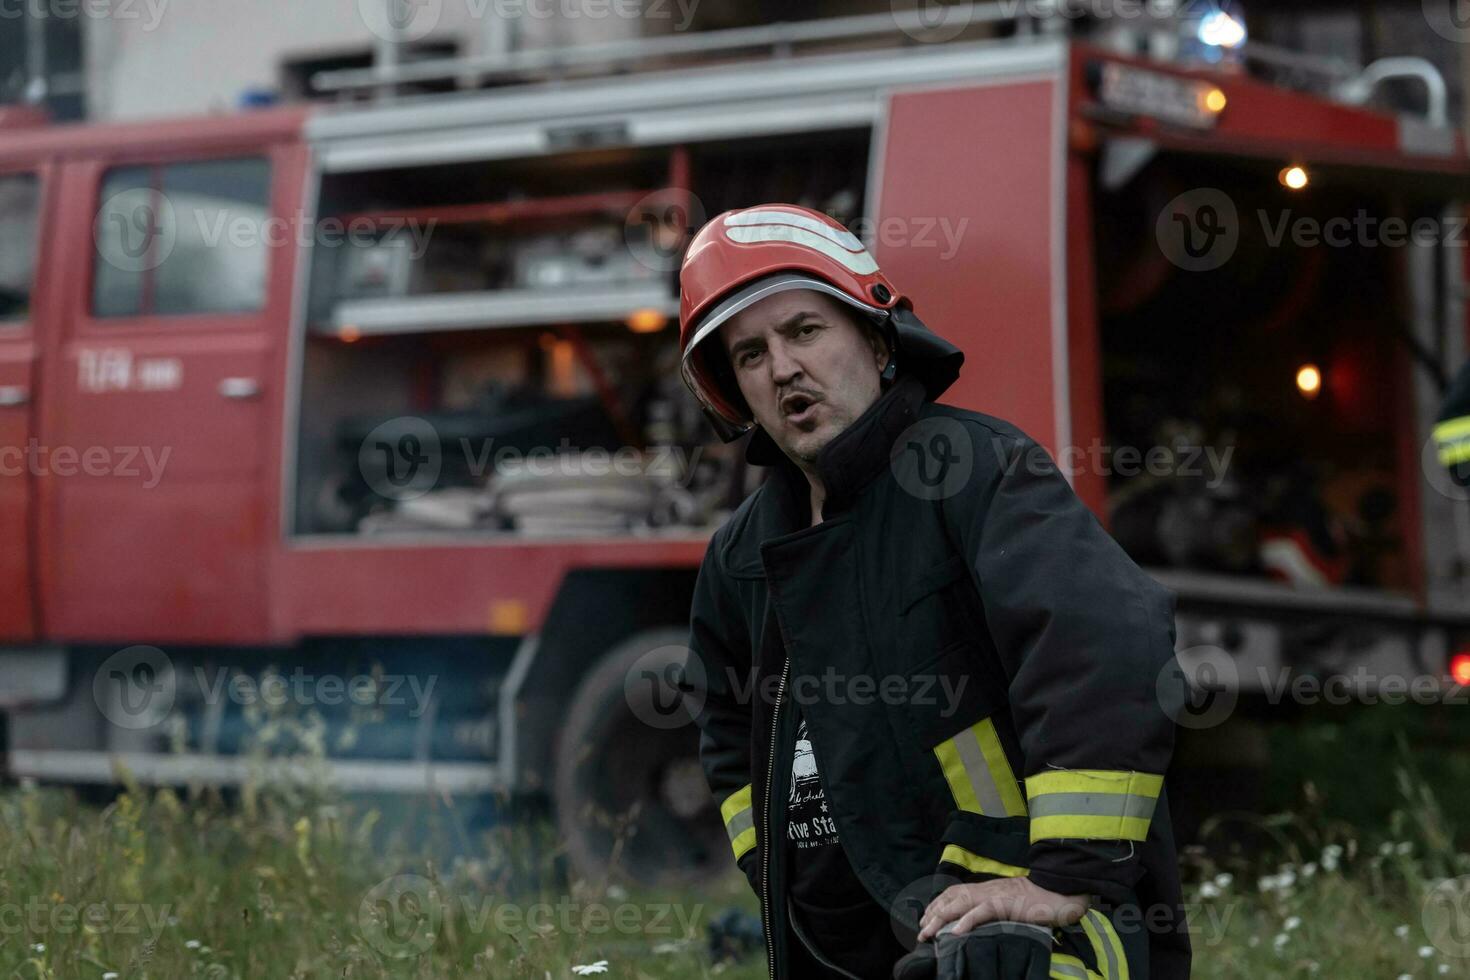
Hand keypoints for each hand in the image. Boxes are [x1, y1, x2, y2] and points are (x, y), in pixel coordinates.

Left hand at [917, 877, 1088, 940]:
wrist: (1059, 892)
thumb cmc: (1038, 900)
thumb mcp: (1009, 902)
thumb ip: (994, 908)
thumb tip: (981, 921)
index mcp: (986, 888)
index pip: (954, 893)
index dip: (938, 905)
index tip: (926, 918)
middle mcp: (985, 889)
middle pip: (951, 899)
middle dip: (932, 914)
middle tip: (920, 931)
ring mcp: (994, 895)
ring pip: (959, 905)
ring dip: (940, 919)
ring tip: (928, 933)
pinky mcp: (1005, 904)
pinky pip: (982, 912)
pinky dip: (967, 921)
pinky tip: (955, 932)